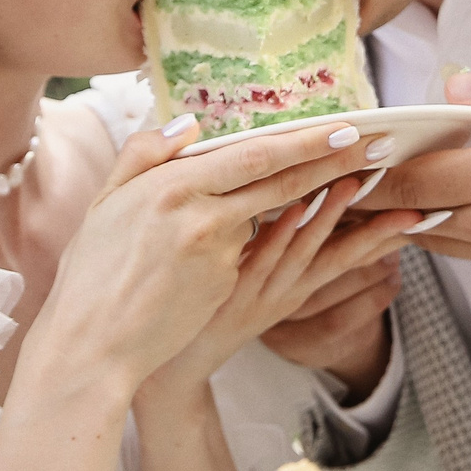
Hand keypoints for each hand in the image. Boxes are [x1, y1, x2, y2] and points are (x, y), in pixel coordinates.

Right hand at [18, 117, 391, 400]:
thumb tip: (189, 124)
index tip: (344, 129)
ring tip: (370, 185)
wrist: (92, 347)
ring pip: (284, 223)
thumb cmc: (92, 273)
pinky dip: (294, 241)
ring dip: (333, 204)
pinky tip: (326, 227)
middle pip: (283, 184)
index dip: (303, 142)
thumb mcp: (106, 202)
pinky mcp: (228, 291)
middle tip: (379, 147)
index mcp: (173, 188)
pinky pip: (263, 255)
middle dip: (335, 163)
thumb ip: (144, 154)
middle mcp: (204, 220)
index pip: (253, 156)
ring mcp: (221, 260)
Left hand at [141, 175, 417, 410]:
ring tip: (352, 183)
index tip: (417, 211)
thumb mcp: (256, 281)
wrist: (170, 368)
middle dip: (375, 227)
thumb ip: (279, 242)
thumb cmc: (210, 313)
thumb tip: (302, 201)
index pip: (347, 254)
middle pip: (340, 254)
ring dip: (329, 215)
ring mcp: (260, 292)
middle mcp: (286, 291)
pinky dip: (279, 234)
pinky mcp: (230, 292)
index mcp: (294, 285)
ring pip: (302, 249)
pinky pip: (259, 258)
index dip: (381, 232)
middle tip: (407, 199)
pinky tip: (293, 208)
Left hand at [363, 69, 470, 333]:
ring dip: (411, 213)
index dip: (374, 162)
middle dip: (375, 192)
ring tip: (395, 182)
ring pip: (436, 238)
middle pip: (409, 215)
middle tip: (352, 167)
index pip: (413, 176)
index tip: (353, 144)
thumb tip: (458, 86)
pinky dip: (453, 230)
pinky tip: (461, 204)